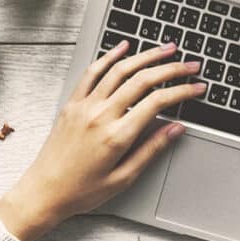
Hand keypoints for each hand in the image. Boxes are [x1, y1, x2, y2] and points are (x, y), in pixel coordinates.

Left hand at [0, 42, 205, 240]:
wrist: (41, 193)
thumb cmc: (80, 191)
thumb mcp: (123, 178)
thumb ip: (151, 150)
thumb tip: (176, 129)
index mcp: (116, 135)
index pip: (158, 102)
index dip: (183, 91)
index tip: (197, 87)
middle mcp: (100, 115)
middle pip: (143, 80)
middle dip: (171, 68)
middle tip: (190, 65)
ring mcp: (84, 106)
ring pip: (120, 70)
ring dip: (146, 56)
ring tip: (166, 49)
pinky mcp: (72, 104)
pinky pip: (92, 72)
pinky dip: (110, 56)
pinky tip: (124, 47)